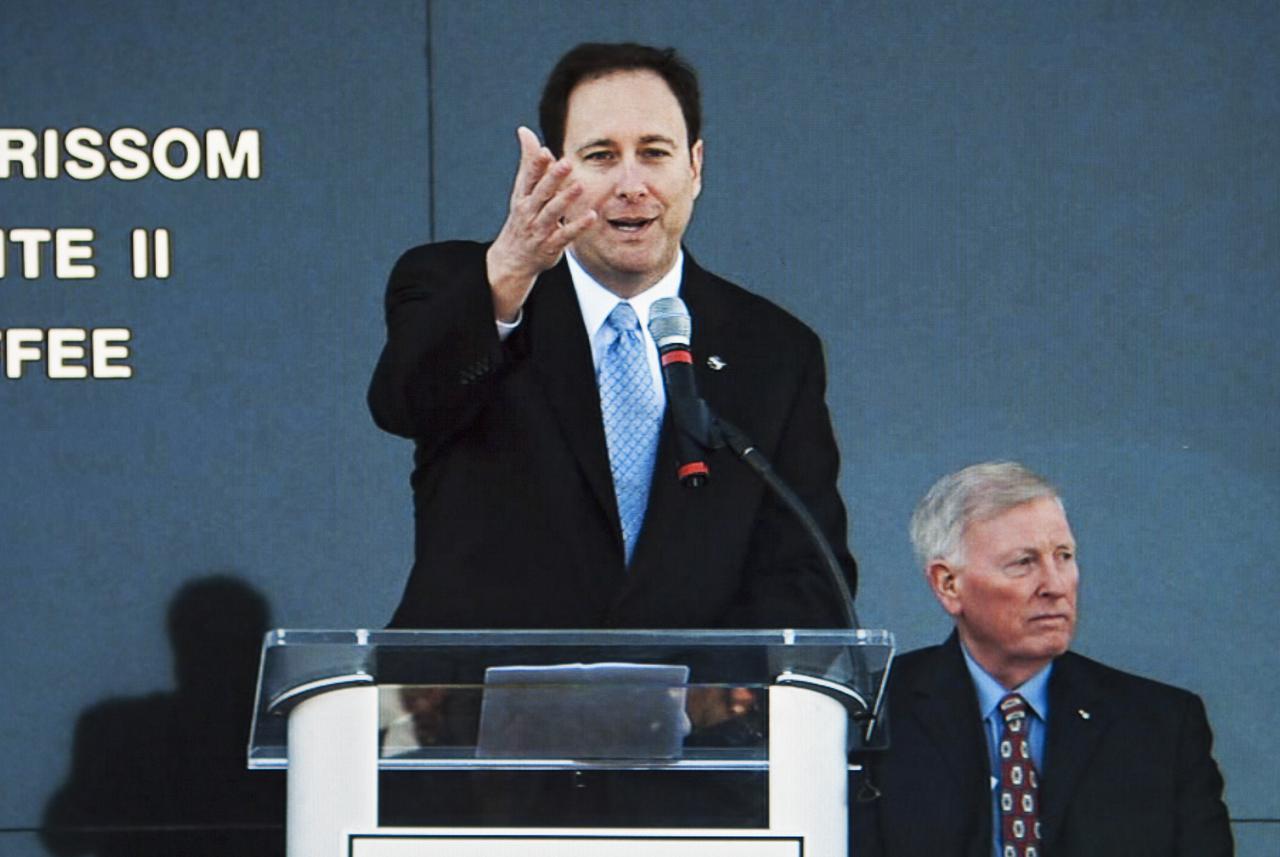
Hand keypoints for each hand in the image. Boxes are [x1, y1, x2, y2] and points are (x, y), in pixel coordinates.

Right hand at [486, 126, 596, 321]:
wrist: (513, 258)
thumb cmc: (522, 217)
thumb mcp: (522, 189)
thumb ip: (529, 161)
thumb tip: (525, 131)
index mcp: (523, 196)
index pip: (529, 177)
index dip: (536, 165)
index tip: (545, 151)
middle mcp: (529, 211)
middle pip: (541, 192)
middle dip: (553, 178)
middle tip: (566, 163)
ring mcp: (540, 229)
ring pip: (552, 212)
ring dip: (565, 199)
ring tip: (580, 186)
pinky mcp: (551, 245)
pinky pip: (565, 235)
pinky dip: (578, 226)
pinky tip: (591, 216)